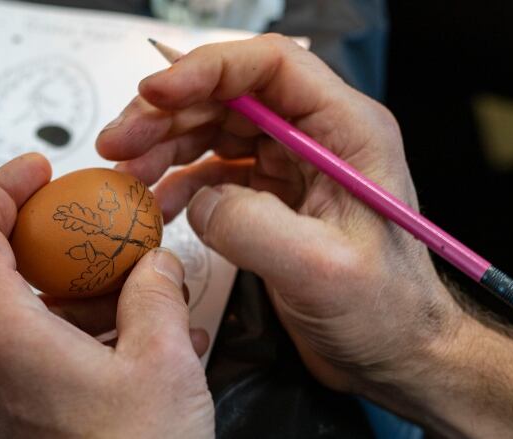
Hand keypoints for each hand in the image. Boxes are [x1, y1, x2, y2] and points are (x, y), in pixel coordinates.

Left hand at [0, 154, 213, 438]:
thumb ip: (157, 294)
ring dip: (62, 281)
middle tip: (81, 214)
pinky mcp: (13, 407)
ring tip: (124, 279)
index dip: (1, 188)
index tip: (38, 168)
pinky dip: (70, 320)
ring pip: (11, 305)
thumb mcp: (161, 363)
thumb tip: (158, 264)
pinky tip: (129, 329)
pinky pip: (30, 342)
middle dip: (36, 230)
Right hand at [96, 34, 462, 392]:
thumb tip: (199, 200)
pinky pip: (214, 171)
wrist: (394, 352)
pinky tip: (158, 205)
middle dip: (167, 113)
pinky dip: (179, 182)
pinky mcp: (272, 197)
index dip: (207, 69)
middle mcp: (316, 138)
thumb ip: (252, 226)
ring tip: (127, 173)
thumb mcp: (322, 270)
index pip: (270, 67)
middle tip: (118, 142)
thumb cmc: (386, 312)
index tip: (155, 93)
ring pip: (215, 129)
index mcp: (346, 132)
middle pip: (229, 95)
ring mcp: (291, 165)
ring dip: (164, 145)